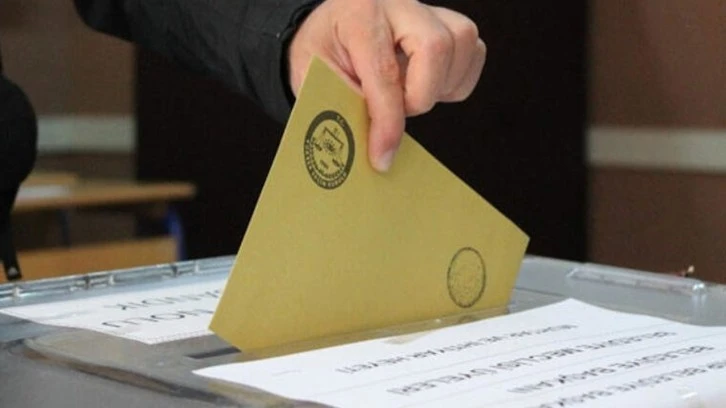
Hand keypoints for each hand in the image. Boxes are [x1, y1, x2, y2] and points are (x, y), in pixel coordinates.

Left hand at [288, 0, 485, 171]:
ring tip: (410, 96)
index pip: (384, 71)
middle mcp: (398, 4)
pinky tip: (427, 86)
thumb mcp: (313, 76)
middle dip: (420, 96)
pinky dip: (455, 80)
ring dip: (440, 86)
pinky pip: (473, 52)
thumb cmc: (323, 50)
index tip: (382, 156)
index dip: (387, 122)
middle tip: (398, 112)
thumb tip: (369, 150)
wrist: (331, 29)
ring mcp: (428, 11)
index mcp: (359, 13)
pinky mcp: (448, 23)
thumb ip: (339, 107)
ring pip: (462, 44)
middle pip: (436, 47)